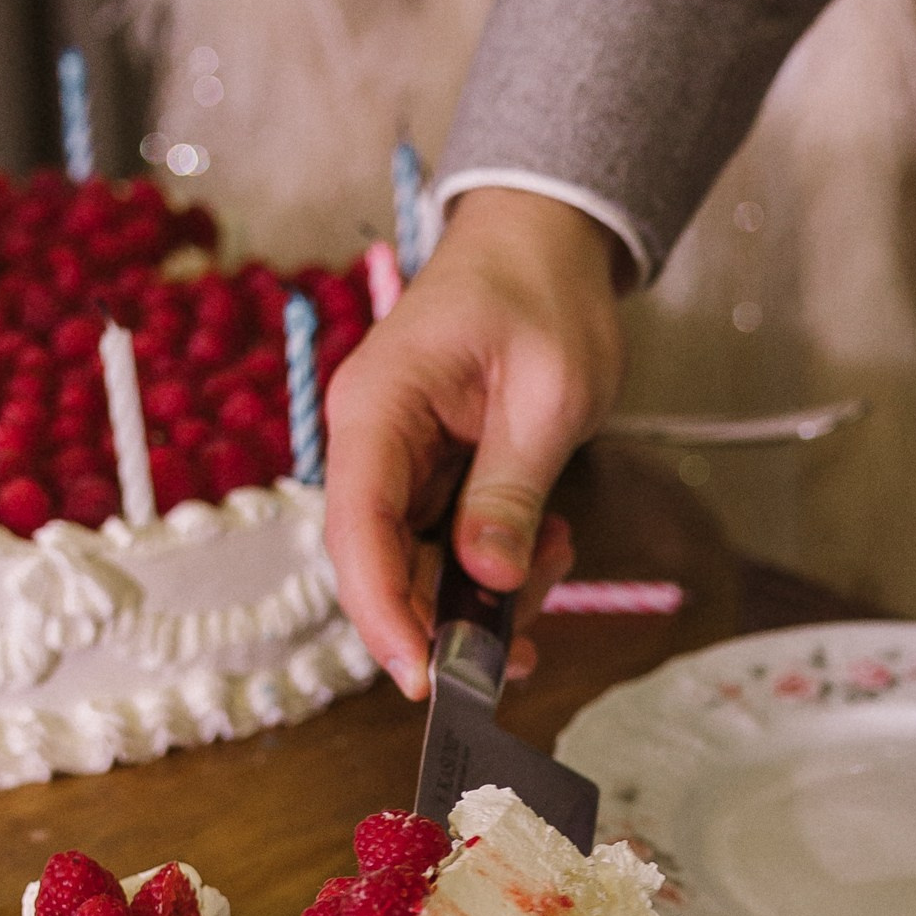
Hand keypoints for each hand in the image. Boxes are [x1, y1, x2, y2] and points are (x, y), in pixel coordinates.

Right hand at [323, 189, 621, 697]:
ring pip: (419, 565)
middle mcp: (371, 440)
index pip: (358, 528)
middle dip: (447, 618)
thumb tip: (488, 579)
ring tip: (556, 559)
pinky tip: (549, 543)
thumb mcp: (548, 394)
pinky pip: (447, 545)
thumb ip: (512, 488)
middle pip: (382, 563)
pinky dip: (496, 564)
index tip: (424, 677)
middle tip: (525, 648)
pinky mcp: (428, 474)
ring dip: (484, 594)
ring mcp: (396, 460)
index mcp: (377, 408)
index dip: (385, 612)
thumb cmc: (544, 292)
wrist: (545, 238)